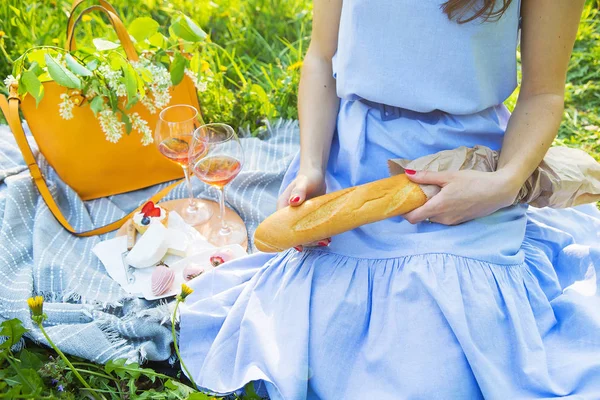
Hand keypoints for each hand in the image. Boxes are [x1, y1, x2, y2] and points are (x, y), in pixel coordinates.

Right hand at [277, 167, 331, 250]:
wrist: (316, 175)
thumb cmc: (307, 177)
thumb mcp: (303, 183)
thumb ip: (298, 191)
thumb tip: (293, 202)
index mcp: (283, 208)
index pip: (283, 227)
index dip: (290, 238)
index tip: (299, 247)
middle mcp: (289, 215)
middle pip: (294, 233)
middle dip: (306, 240)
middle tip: (321, 241)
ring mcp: (300, 218)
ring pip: (304, 233)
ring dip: (314, 239)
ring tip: (326, 241)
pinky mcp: (309, 218)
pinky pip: (312, 229)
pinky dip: (318, 234)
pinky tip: (328, 238)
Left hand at [403, 169, 520, 225]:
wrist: (499, 191)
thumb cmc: (474, 182)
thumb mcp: (449, 176)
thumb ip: (427, 176)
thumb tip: (408, 174)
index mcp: (438, 208)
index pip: (412, 218)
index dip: (403, 212)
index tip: (401, 202)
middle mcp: (443, 218)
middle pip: (421, 217)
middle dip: (416, 207)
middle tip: (415, 194)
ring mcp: (452, 222)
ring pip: (432, 218)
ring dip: (428, 209)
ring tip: (430, 194)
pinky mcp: (459, 221)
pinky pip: (443, 218)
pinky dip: (439, 210)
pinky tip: (444, 198)